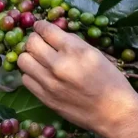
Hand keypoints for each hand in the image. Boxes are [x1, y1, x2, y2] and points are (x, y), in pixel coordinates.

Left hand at [18, 21, 137, 137]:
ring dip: (30, 57)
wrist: (113, 112)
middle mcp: (58, 65)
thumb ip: (75, 43)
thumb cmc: (111, 81)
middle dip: (34, 39)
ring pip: (24, 61)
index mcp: (75, 51)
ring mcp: (49, 83)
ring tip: (39, 59)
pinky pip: (26, 79)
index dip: (42, 26)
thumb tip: (57, 35)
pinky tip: (41, 75)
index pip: (46, 30)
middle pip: (31, 43)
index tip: (41, 27)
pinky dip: (31, 74)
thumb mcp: (97, 54)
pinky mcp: (44, 98)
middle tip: (40, 42)